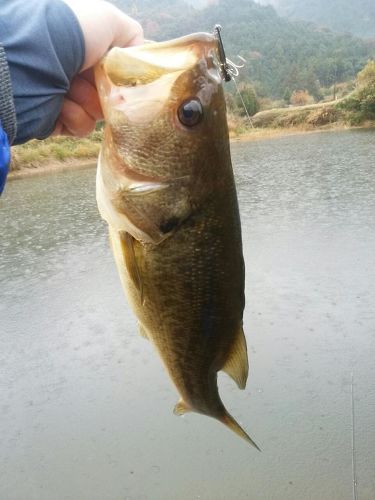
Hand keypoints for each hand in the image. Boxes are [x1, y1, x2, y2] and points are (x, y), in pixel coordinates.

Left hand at [53, 0, 142, 137]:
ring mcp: (64, 95)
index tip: (126, 77)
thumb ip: (132, 36)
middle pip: (110, 91)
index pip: (115, 66)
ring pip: (98, 111)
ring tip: (71, 90)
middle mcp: (73, 68)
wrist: (30, 64)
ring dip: (90, 102)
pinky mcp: (57, 119)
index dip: (124, 73)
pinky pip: (82, 127)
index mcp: (82, 45)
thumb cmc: (69, 34)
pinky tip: (63, 105)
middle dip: (109, 90)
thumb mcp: (109, 20)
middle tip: (102, 86)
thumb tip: (139, 57)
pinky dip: (76, 118)